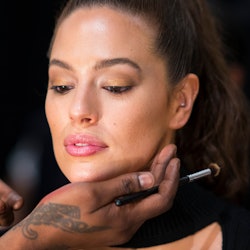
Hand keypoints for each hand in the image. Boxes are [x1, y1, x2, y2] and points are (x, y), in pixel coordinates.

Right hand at [0, 144, 179, 249]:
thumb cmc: (64, 211)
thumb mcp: (93, 193)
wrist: (41, 234)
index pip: (161, 198)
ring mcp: (119, 225)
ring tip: (160, 160)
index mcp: (126, 219)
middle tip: (169, 152)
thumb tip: (150, 178)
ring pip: (146, 201)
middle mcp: (127, 225)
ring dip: (154, 179)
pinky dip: (142, 187)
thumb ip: (124, 186)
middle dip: (165, 173)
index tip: (172, 157)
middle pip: (155, 198)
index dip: (170, 177)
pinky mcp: (111, 222)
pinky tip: (140, 175)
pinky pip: (135, 204)